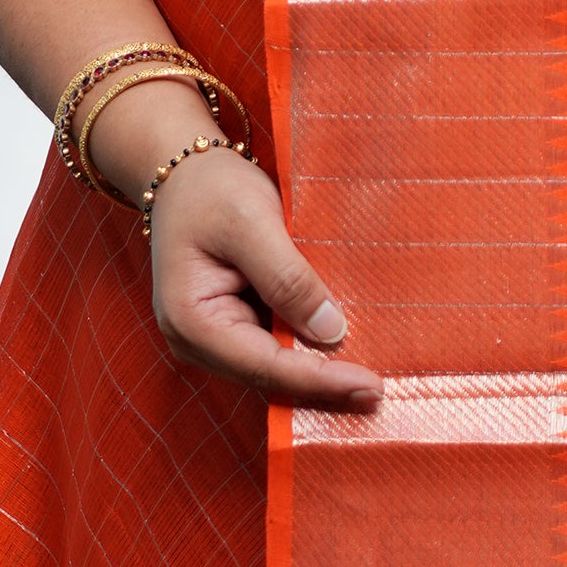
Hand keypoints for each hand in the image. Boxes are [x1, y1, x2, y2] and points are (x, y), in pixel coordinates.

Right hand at [93, 87, 382, 412]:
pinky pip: (277, 349)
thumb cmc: (211, 190)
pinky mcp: (234, 327)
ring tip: (373, 381)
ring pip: (277, 370)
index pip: (266, 366)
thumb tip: (332, 332)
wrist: (184, 173)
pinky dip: (311, 352)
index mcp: (191, 322)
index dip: (321, 380)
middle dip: (325, 385)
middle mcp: (197, 343)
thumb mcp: (251, 223)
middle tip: (382, 393)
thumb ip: (288, 278)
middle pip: (271, 378)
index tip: (371, 387)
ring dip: (322, 373)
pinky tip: (350, 352)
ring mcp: (214, 339)